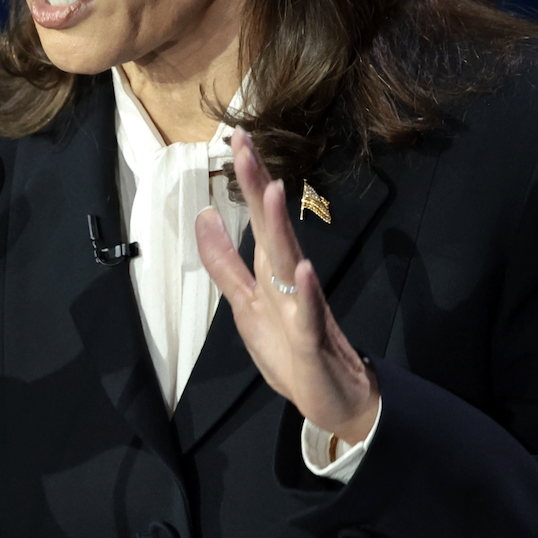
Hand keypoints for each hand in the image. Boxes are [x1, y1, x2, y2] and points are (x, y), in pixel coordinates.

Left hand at [195, 129, 378, 443]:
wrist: (334, 398)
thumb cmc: (290, 350)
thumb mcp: (245, 304)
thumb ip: (224, 263)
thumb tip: (204, 217)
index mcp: (271, 273)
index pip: (256, 219)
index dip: (246, 182)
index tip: (235, 138)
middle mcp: (288, 282)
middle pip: (270, 228)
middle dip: (257, 187)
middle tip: (245, 144)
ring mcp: (302, 310)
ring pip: (288, 263)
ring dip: (280, 228)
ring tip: (273, 191)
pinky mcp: (311, 342)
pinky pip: (308, 315)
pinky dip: (305, 293)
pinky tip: (302, 269)